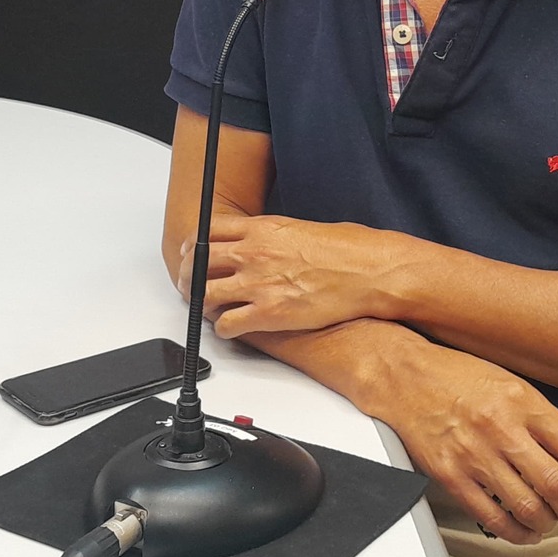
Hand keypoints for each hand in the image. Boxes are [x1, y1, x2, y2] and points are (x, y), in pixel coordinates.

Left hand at [181, 213, 422, 337]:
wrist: (368, 273)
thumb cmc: (345, 250)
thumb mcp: (299, 227)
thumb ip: (269, 235)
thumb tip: (256, 243)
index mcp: (261, 229)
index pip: (206, 231)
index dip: (194, 246)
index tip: (193, 255)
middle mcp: (253, 253)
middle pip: (198, 263)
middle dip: (190, 277)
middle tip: (193, 286)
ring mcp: (259, 284)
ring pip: (205, 295)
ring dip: (202, 304)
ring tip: (210, 309)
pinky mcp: (269, 313)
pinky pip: (227, 324)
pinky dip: (224, 329)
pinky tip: (232, 327)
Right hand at [369, 341, 557, 545]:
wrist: (404, 378)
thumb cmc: (455, 376)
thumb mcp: (509, 383)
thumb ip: (540, 416)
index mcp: (523, 402)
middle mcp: (502, 429)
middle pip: (557, 486)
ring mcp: (476, 455)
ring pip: (528, 508)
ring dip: (546, 523)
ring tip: (548, 521)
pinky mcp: (452, 476)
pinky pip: (491, 517)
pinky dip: (514, 532)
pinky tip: (521, 530)